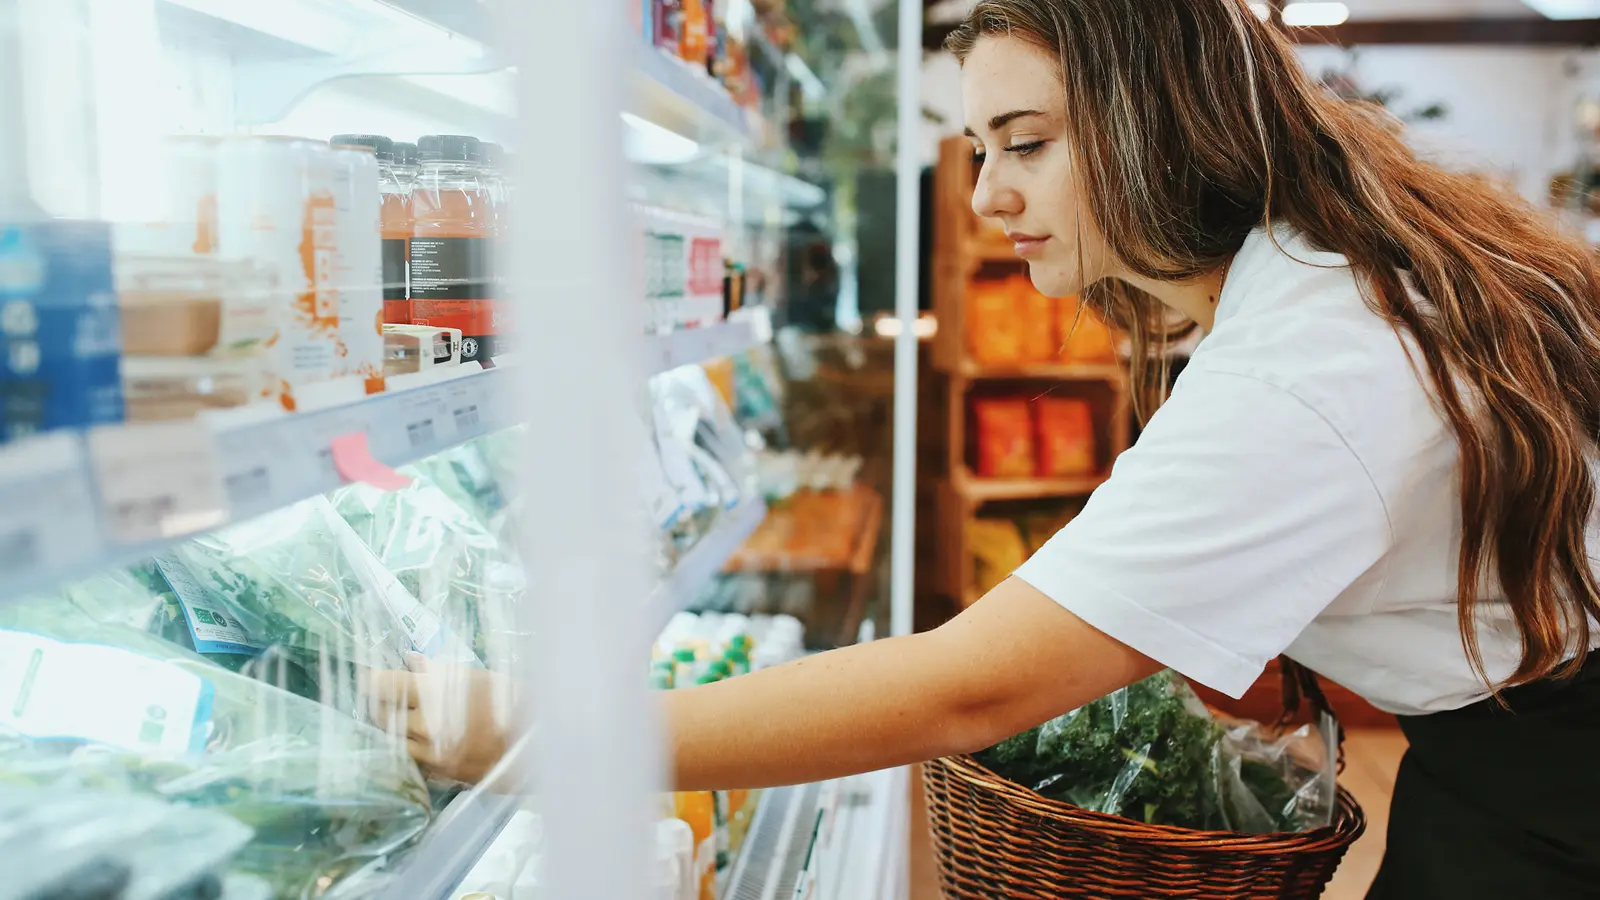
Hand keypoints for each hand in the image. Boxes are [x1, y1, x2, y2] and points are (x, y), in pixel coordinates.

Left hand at [364, 654, 519, 784]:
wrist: (535, 743)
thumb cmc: (509, 700)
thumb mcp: (474, 676)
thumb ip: (437, 670)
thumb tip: (409, 662)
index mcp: (432, 692)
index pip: (379, 685)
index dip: (370, 680)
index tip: (369, 677)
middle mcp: (423, 724)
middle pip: (380, 715)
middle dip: (380, 704)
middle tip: (387, 697)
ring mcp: (429, 753)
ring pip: (392, 740)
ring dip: (394, 729)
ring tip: (404, 719)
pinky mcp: (438, 773)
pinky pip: (412, 759)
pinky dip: (411, 748)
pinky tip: (422, 740)